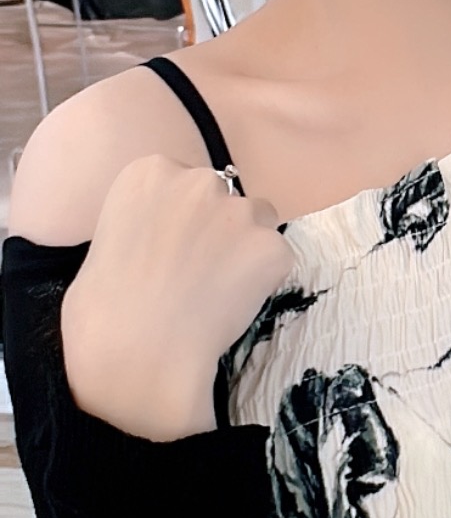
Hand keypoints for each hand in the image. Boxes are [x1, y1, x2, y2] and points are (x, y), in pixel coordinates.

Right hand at [61, 155, 295, 440]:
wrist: (137, 346)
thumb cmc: (106, 305)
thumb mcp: (112, 237)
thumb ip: (151, 220)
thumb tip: (175, 236)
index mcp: (152, 171)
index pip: (187, 182)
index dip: (187, 219)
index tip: (178, 248)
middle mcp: (199, 180)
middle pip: (227, 195)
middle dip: (220, 227)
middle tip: (202, 271)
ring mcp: (240, 210)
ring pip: (260, 221)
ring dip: (248, 248)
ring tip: (220, 291)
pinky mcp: (272, 246)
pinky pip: (277, 260)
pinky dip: (264, 281)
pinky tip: (234, 306)